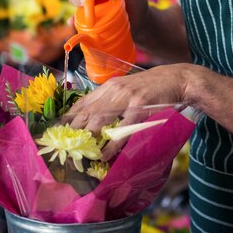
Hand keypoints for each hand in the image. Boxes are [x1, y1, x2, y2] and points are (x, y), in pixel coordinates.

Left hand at [66, 63, 192, 158]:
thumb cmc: (151, 87)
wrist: (176, 79)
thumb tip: (93, 119)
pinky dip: (113, 142)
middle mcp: (114, 90)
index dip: (68, 118)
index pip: (82, 103)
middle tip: (64, 148)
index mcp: (109, 86)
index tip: (56, 133)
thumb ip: (111, 100)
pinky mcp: (140, 106)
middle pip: (87, 112)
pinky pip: (123, 127)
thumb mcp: (127, 89)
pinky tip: (106, 153)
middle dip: (73, 131)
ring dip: (89, 138)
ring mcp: (127, 97)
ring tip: (80, 153)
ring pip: (101, 119)